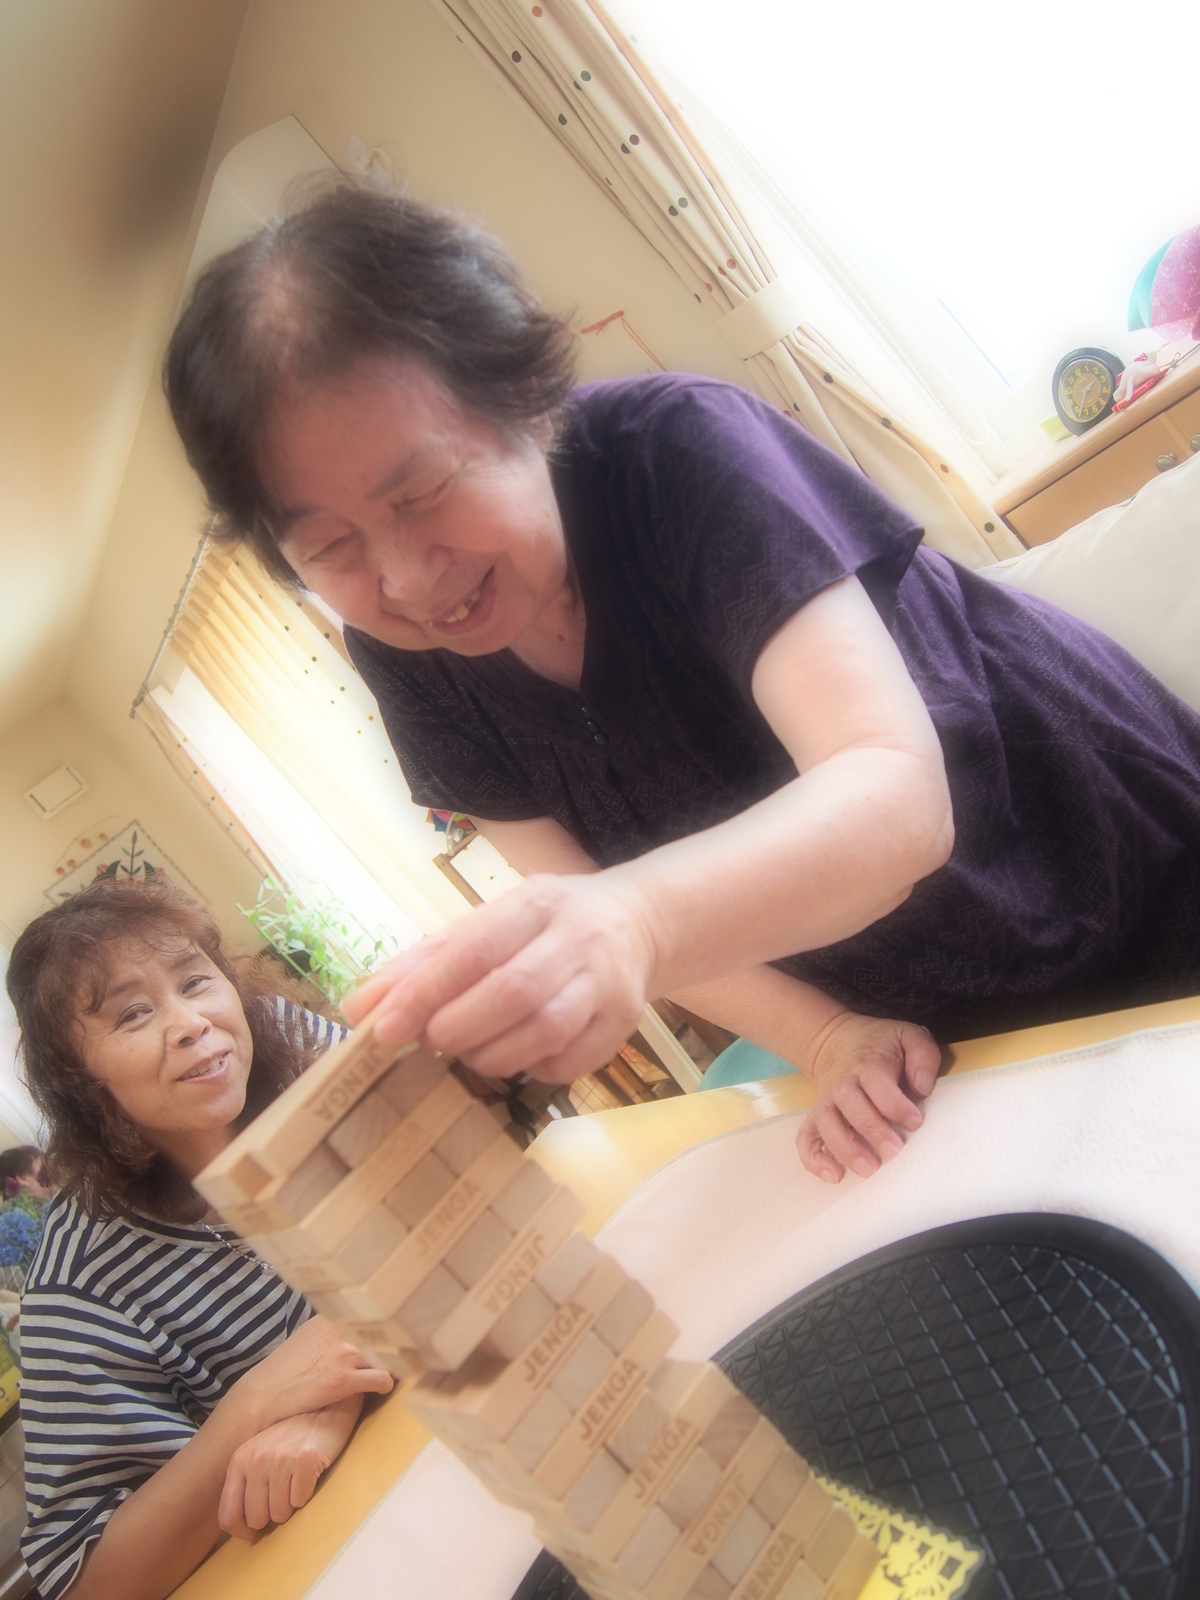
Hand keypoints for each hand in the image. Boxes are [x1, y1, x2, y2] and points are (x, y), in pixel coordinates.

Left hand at [218, 1396, 362, 1539]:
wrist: (325, 1408)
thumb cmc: (292, 1437)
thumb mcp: (259, 1454)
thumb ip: (245, 1484)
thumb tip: (239, 1527)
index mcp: (239, 1460)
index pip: (227, 1516)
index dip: (242, 1531)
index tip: (254, 1530)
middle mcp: (256, 1459)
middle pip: (256, 1519)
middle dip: (271, 1515)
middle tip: (283, 1494)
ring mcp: (280, 1459)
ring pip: (280, 1514)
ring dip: (291, 1505)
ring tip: (296, 1480)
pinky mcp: (305, 1460)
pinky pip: (301, 1501)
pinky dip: (306, 1494)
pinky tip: (308, 1473)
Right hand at [227, 1316, 392, 1436]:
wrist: (263, 1395)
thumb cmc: (285, 1368)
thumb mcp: (307, 1336)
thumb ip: (330, 1328)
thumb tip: (346, 1323)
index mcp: (331, 1318)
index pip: (371, 1313)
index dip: (387, 1322)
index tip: (399, 1324)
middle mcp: (339, 1331)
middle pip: (384, 1330)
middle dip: (398, 1340)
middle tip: (408, 1347)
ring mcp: (343, 1354)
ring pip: (388, 1352)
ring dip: (396, 1362)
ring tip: (402, 1368)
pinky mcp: (344, 1380)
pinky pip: (382, 1379)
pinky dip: (387, 1384)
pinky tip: (384, 1388)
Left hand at [344, 874, 657, 1082]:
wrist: (637, 924)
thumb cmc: (542, 927)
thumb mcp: (486, 924)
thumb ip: (424, 963)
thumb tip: (358, 1008)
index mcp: (536, 903)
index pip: (474, 949)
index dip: (425, 993)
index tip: (383, 1028)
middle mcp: (578, 938)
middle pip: (513, 991)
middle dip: (459, 1027)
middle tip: (430, 1042)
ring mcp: (608, 982)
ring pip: (546, 1031)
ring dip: (491, 1054)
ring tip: (468, 1052)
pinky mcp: (625, 1022)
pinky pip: (570, 1062)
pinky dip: (531, 1070)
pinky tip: (516, 1058)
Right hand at [796, 1012, 939, 1183]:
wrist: (835, 1040)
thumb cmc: (880, 1045)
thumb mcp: (908, 1036)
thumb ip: (923, 1056)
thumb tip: (922, 1087)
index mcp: (868, 1064)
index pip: (877, 1083)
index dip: (896, 1105)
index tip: (916, 1121)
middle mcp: (844, 1083)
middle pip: (850, 1105)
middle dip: (871, 1130)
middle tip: (894, 1150)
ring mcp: (827, 1101)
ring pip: (826, 1123)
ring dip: (844, 1148)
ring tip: (868, 1168)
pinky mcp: (817, 1116)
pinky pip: (806, 1137)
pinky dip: (814, 1158)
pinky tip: (833, 1175)